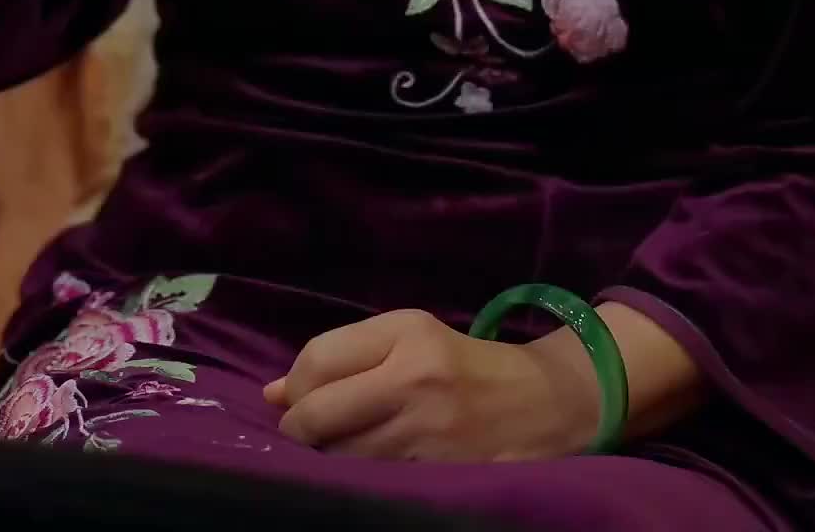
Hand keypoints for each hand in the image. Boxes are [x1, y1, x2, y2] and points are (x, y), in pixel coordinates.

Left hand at [264, 309, 598, 461]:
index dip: (293, 384)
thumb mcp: (410, 338)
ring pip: (339, 457)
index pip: (318, 358)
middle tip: (300, 435)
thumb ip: (343, 357)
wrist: (543, 403)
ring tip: (333, 451)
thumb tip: (271, 394)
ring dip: (323, 459)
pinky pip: (371, 482)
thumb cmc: (462, 366)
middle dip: (296, 429)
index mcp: (407, 332)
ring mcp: (427, 432)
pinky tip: (358, 473)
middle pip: (318, 413)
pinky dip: (354, 479)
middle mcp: (414, 378)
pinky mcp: (439, 475)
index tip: (293, 398)